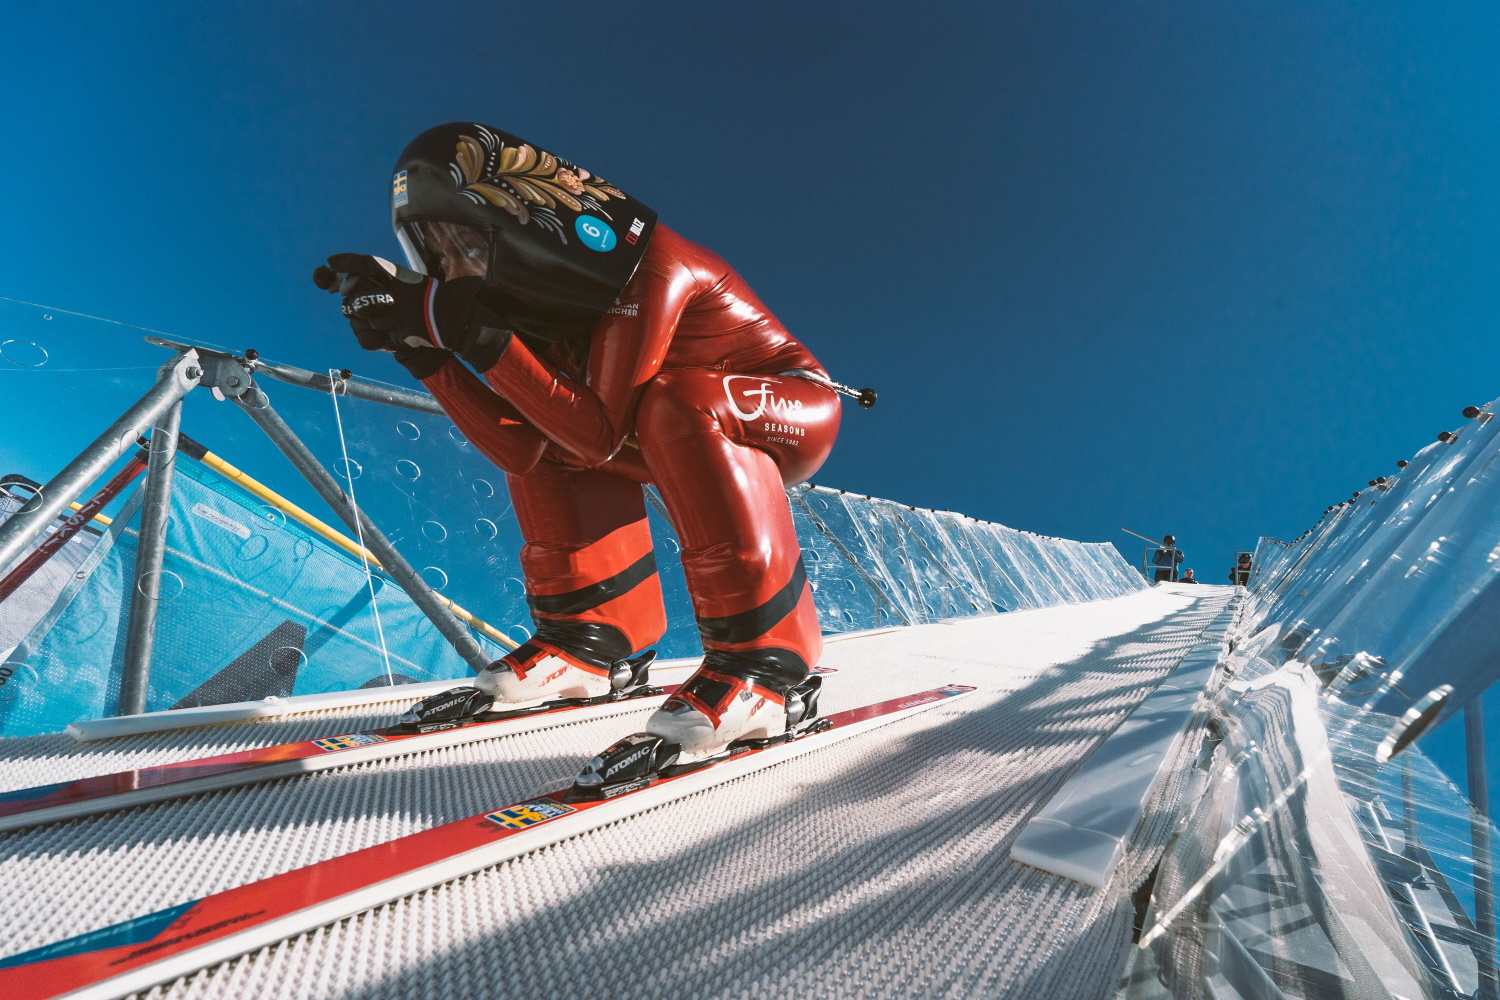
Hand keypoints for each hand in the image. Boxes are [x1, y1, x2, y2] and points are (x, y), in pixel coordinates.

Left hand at [313, 253, 511, 374]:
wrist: (458, 319)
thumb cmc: (431, 298)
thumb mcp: (411, 283)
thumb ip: (387, 283)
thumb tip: (351, 282)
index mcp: (401, 277)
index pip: (368, 264)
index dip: (348, 263)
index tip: (330, 262)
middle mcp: (399, 294)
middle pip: (360, 299)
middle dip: (352, 304)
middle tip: (352, 305)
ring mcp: (401, 315)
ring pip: (371, 320)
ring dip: (374, 322)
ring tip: (388, 320)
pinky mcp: (404, 334)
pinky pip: (384, 337)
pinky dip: (388, 336)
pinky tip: (400, 332)